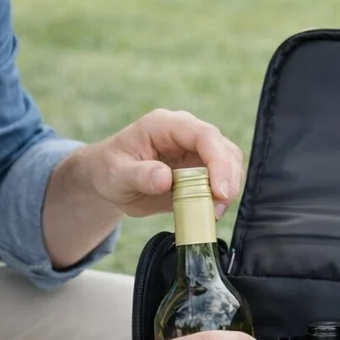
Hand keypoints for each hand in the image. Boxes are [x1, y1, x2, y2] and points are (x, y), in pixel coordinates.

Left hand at [85, 109, 244, 218]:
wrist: (109, 180)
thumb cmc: (109, 170)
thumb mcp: (117, 173)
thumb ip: (140, 174)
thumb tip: (166, 179)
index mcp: (165, 125)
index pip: (203, 135)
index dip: (218, 161)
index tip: (219, 190)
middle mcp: (186, 134)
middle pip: (224, 148)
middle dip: (229, 178)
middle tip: (219, 207)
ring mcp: (196, 152)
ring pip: (229, 164)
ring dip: (228, 189)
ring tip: (213, 213)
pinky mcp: (201, 171)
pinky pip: (221, 181)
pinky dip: (221, 198)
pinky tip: (209, 213)